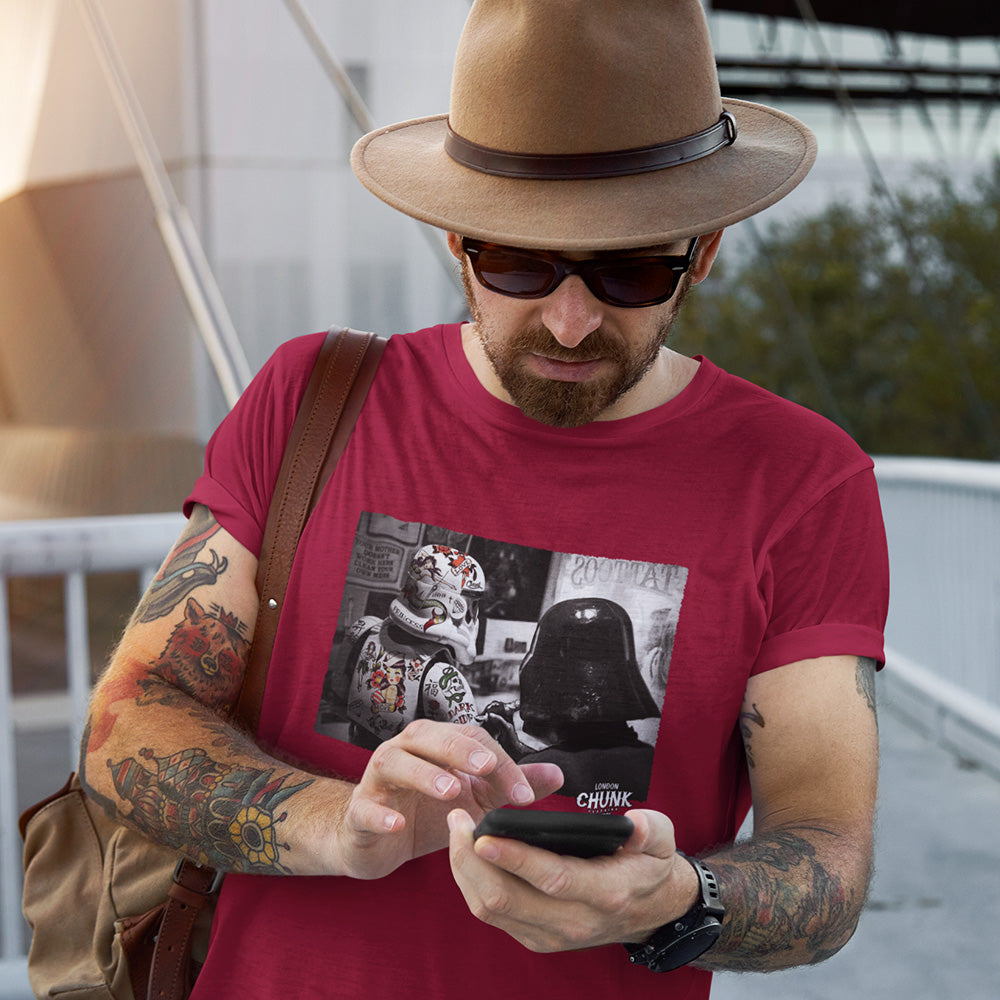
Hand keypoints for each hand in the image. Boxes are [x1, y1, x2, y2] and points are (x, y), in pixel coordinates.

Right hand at [333, 720, 563, 879]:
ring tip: (449, 791)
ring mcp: (379, 780)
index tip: (524, 795)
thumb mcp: (475, 800)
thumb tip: (557, 775)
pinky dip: (381, 814)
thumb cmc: (425, 812)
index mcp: (436, 745)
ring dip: (423, 774)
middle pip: (428, 736)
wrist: (374, 841)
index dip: (500, 762)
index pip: (471, 740)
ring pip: (395, 762)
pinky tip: (397, 823)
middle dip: (458, 749)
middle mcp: (405, 752)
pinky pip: (365, 807)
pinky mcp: (360, 811)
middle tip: (485, 768)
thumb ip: (510, 785)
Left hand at [447, 807, 698, 952]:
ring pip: (492, 909)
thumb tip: (633, 824)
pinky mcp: (535, 936)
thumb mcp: (662, 841)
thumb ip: (650, 830)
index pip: (552, 878)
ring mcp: (551, 934)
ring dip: (465, 870)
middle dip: (472, 859)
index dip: (516, 858)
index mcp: (606, 893)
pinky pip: (492, 914)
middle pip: (507, 899)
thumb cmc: (650, 867)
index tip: (485, 835)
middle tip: (458, 819)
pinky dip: (472, 883)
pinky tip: (467, 853)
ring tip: (457, 829)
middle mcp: (574, 921)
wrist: (652, 911)